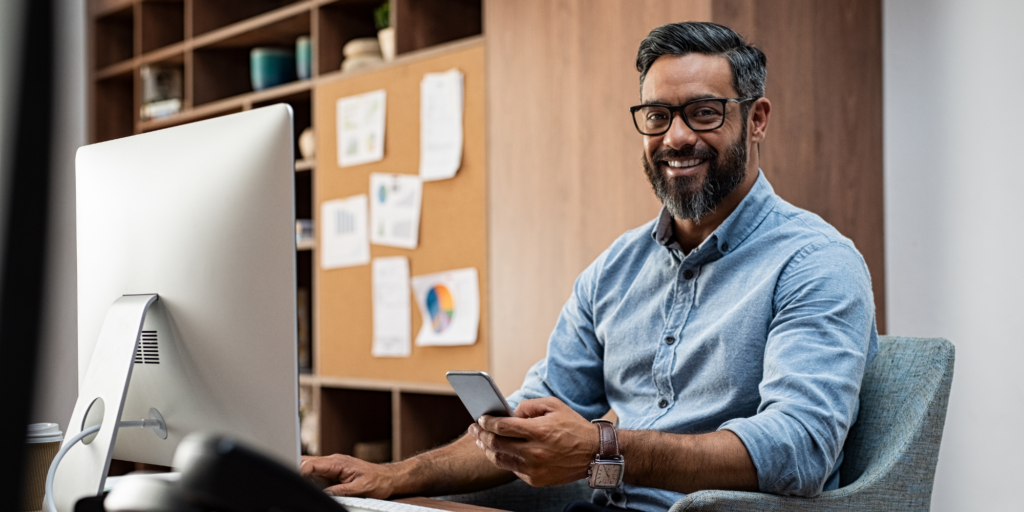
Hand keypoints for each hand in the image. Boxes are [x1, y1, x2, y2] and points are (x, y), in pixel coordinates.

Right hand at [300, 454, 395, 498]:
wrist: (387, 478)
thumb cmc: (377, 481)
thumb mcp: (360, 488)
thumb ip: (341, 491)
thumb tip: (324, 495)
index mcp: (338, 462)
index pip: (312, 463)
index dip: (300, 471)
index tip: (296, 482)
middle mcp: (333, 461)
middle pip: (307, 463)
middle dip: (298, 472)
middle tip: (295, 485)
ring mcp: (332, 466)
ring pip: (310, 469)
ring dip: (304, 477)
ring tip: (303, 488)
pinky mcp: (333, 472)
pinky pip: (317, 475)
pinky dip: (311, 481)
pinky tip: (312, 488)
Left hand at [468, 397, 598, 486]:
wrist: (594, 453)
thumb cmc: (573, 426)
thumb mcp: (554, 406)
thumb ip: (529, 406)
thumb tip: (509, 412)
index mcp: (539, 431)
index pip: (502, 426)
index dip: (487, 421)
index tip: (480, 418)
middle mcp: (534, 452)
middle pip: (496, 444)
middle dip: (481, 435)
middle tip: (475, 429)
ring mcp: (534, 469)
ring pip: (500, 460)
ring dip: (488, 449)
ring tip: (482, 441)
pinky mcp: (536, 480)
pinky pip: (512, 469)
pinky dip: (504, 459)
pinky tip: (500, 451)